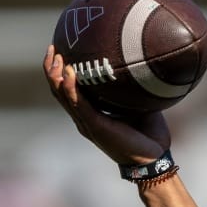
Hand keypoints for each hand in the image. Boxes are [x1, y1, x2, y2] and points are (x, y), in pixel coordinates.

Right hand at [43, 45, 169, 165]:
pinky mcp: (95, 126)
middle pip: (58, 91)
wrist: (155, 158)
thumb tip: (137, 65)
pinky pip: (78, 104)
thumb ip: (129, 90)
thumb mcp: (136, 105)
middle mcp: (84, 119)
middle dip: (51, 69)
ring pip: (62, 96)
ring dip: (56, 75)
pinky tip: (70, 72)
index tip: (60, 50)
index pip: (67, 91)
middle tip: (52, 48)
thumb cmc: (148, 133)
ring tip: (56, 55)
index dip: (60, 72)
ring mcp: (87, 123)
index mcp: (91, 114)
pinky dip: (72, 87)